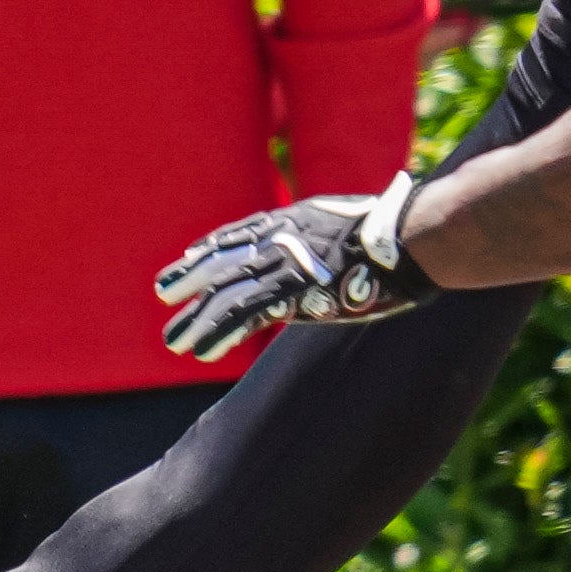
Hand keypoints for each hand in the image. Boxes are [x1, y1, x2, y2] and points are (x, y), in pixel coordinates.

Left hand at [155, 175, 432, 361]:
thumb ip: (329, 233)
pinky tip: (201, 351)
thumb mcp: (350, 219)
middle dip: (190, 279)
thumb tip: (337, 243)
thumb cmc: (394, 228)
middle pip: (222, 262)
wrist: (406, 236)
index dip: (212, 247)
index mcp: (291, 220)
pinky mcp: (291, 291)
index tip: (190, 257)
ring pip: (225, 294)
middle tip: (164, 294)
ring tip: (174, 341)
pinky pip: (245, 315)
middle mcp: (278, 240)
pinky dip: (219, 334)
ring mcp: (282, 265)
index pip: (240, 233)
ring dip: (196, 320)